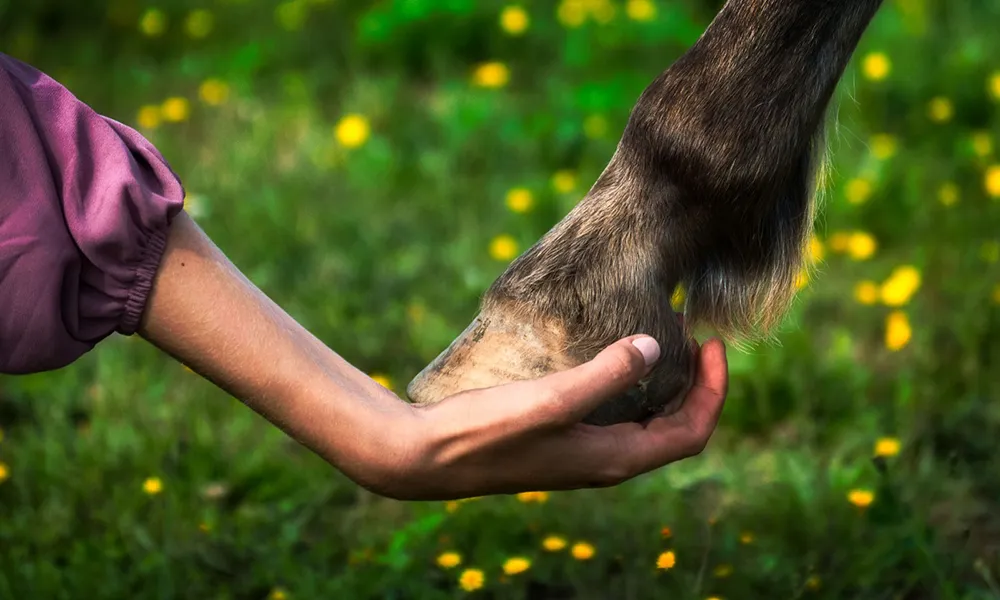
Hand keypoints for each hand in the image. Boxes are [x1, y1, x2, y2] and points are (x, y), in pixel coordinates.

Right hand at [362, 335, 727, 500]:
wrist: (425, 457)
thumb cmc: (486, 432)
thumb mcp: (552, 400)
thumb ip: (606, 375)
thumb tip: (653, 348)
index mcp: (614, 460)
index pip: (690, 433)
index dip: (713, 390)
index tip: (713, 343)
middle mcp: (604, 463)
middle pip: (674, 430)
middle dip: (696, 386)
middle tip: (695, 337)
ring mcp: (580, 454)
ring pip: (645, 425)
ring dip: (664, 387)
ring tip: (664, 341)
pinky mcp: (557, 442)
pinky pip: (614, 419)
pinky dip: (630, 389)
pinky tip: (611, 360)